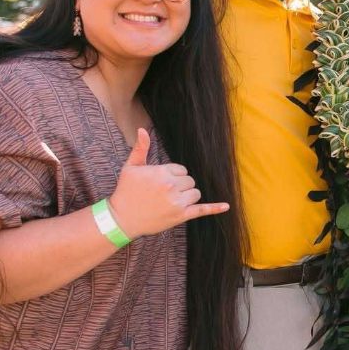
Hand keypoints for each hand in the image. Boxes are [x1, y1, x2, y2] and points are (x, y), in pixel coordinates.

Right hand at [107, 128, 228, 236]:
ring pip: (195, 193)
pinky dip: (214, 208)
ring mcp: (177, 202)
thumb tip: (142, 130)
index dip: (172, 176)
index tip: (160, 183)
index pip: (181, 170)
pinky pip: (201, 210)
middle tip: (163, 194)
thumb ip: (140, 148)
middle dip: (180, 186)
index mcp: (162, 172)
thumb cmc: (125, 192)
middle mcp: (171, 186)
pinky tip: (226, 206)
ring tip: (170, 202)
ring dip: (187, 196)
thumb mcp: (131, 167)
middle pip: (190, 181)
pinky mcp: (181, 216)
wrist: (122, 219)